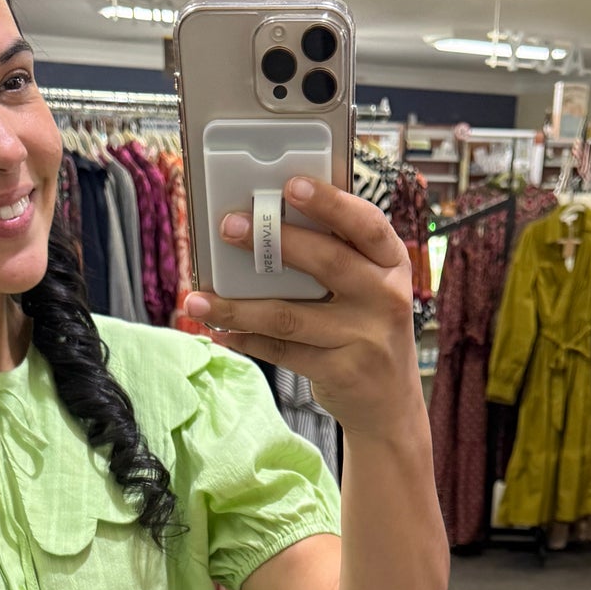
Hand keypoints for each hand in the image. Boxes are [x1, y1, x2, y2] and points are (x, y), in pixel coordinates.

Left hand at [183, 176, 421, 439]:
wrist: (390, 404)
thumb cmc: (367, 329)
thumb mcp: (370, 288)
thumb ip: (338, 256)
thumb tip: (268, 221)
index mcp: (392, 264)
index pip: (367, 224)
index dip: (330, 202)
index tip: (290, 185)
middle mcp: (386, 298)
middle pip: (326, 262)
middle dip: (272, 241)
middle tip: (229, 227)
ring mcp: (365, 338)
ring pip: (289, 315)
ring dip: (237, 306)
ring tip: (198, 299)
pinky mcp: (341, 371)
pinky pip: (282, 351)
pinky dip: (246, 339)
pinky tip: (220, 330)